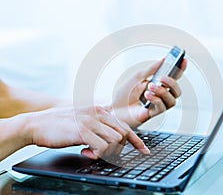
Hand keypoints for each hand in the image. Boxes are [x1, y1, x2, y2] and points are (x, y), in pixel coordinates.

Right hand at [24, 106, 149, 158]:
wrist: (35, 124)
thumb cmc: (59, 125)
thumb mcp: (83, 119)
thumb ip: (98, 124)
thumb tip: (112, 136)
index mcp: (100, 110)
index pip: (125, 126)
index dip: (137, 141)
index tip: (144, 151)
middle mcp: (98, 113)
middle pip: (123, 135)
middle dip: (119, 149)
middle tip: (106, 154)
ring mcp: (91, 121)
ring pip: (116, 141)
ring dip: (107, 152)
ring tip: (91, 152)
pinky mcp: (82, 131)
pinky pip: (102, 147)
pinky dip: (97, 154)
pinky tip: (85, 152)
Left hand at [110, 59, 186, 127]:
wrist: (112, 109)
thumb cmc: (123, 95)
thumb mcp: (136, 77)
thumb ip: (150, 69)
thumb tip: (163, 59)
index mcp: (157, 85)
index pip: (173, 77)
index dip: (180, 69)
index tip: (183, 60)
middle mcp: (159, 96)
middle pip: (177, 91)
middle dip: (172, 83)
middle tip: (162, 78)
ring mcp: (157, 105)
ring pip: (172, 100)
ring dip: (162, 91)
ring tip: (150, 87)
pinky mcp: (152, 114)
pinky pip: (162, 107)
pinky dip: (156, 99)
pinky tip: (147, 96)